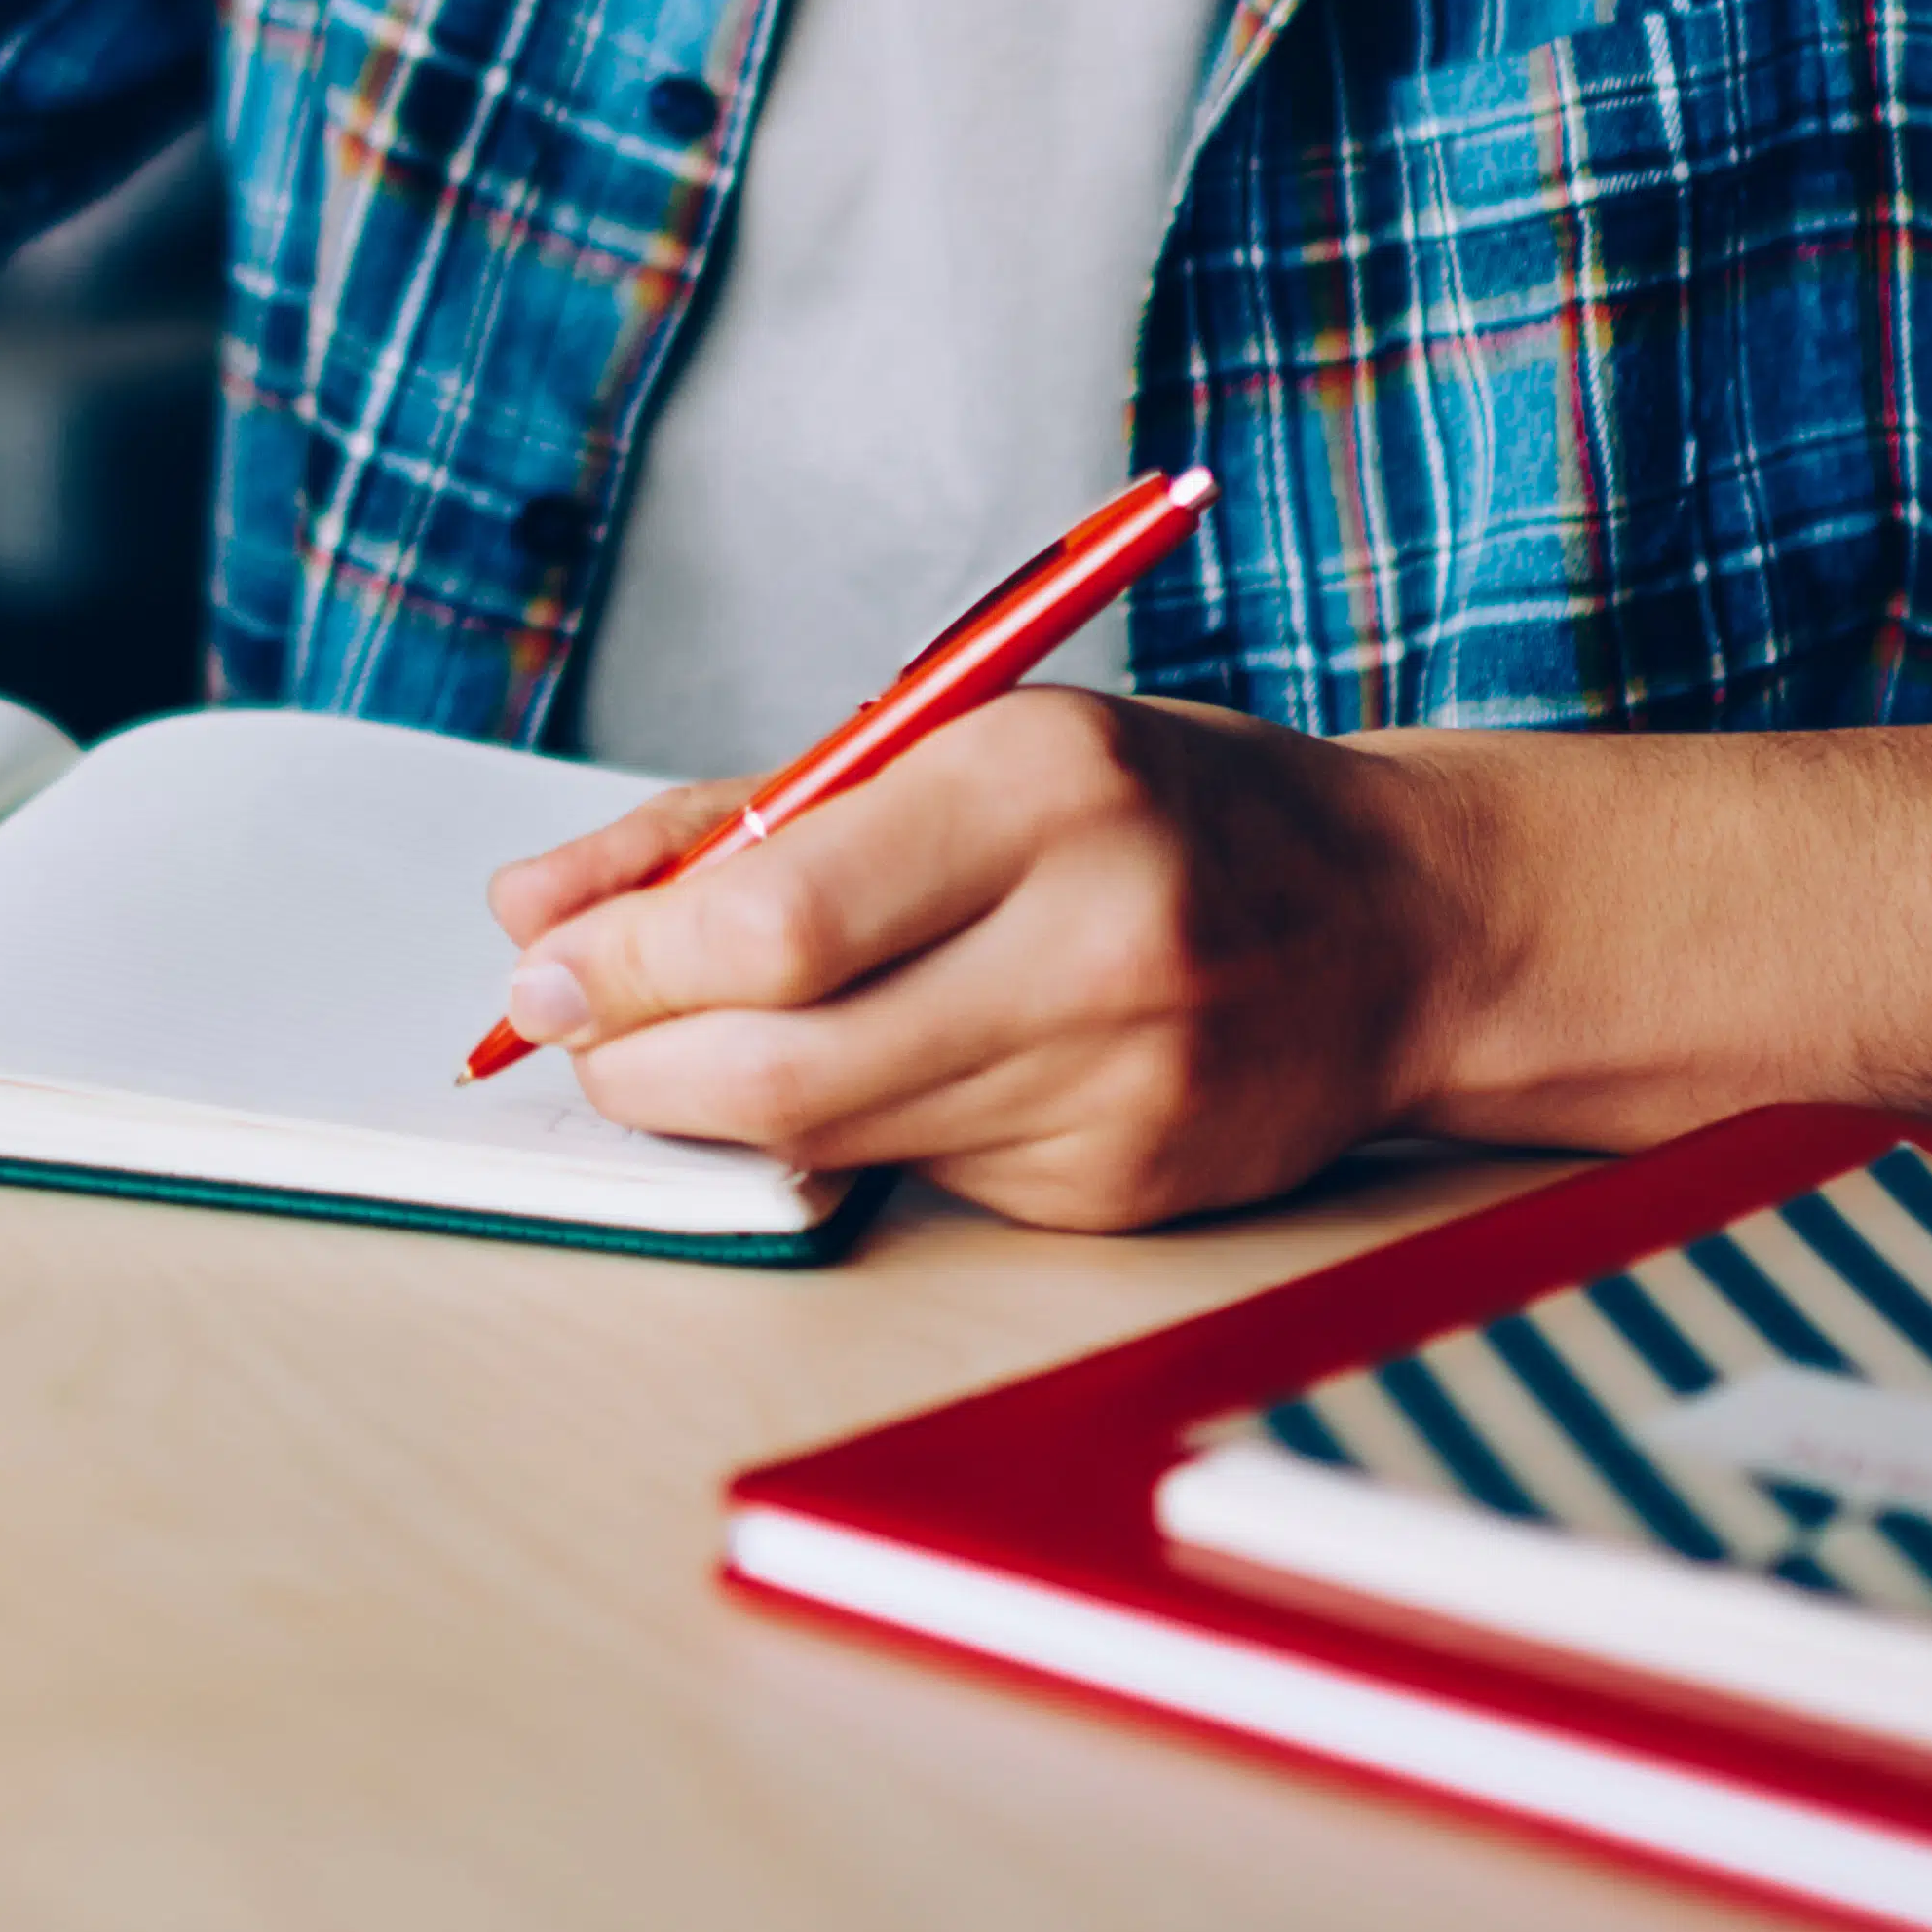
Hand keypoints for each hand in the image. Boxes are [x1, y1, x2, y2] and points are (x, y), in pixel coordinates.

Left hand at [479, 686, 1444, 1227]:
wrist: (1399, 924)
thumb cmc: (1149, 809)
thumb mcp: (952, 740)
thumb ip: (728, 819)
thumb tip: (532, 909)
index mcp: (1039, 782)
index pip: (773, 920)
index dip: (623, 963)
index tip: (545, 966)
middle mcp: (1092, 938)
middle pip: (781, 1058)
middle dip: (634, 1059)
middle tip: (576, 1034)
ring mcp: (1119, 1084)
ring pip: (830, 1137)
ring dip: (716, 1100)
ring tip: (695, 1042)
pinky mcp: (1122, 1190)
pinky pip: (918, 1177)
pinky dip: (857, 1130)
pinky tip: (896, 1066)